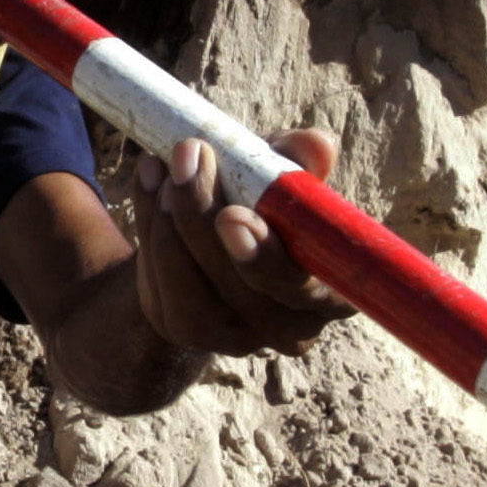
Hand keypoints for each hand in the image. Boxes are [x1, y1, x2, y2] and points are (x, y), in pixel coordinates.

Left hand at [130, 130, 352, 357]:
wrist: (207, 227)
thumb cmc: (260, 195)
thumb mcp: (279, 169)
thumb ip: (299, 156)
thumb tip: (318, 147)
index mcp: (335, 288)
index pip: (310, 289)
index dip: (268, 258)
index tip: (231, 215)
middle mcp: (293, 328)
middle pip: (246, 292)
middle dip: (204, 222)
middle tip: (187, 163)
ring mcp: (239, 339)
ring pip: (196, 295)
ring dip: (170, 224)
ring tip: (166, 169)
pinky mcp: (188, 331)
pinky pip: (163, 290)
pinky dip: (151, 231)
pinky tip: (151, 186)